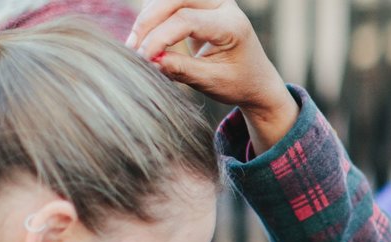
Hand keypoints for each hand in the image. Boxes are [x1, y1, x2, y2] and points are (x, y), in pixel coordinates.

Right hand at [127, 0, 297, 152]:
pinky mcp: (200, 4)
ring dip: (148, 19)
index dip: (160, 37)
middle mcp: (223, 5)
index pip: (187, 20)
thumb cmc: (238, 83)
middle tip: (134, 48)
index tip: (143, 58)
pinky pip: (169, 3)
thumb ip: (181, 70)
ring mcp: (212, 1)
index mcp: (232, 25)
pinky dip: (153, 18)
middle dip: (149, 22)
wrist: (256, 80)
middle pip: (174, 0)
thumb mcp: (212, 81)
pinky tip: (145, 40)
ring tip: (137, 47)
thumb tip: (148, 61)